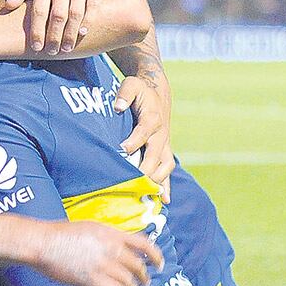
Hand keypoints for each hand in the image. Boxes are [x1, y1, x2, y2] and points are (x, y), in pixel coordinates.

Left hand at [6, 0, 104, 55]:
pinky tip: (82, 33)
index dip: (37, 30)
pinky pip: (93, 4)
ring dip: (71, 32)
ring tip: (66, 48)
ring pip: (76, 11)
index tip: (36, 47)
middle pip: (58, 13)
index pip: (39, 9)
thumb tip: (7, 6)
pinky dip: (89, 20)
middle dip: (54, 35)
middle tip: (52, 52)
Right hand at [34, 220, 163, 285]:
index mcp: (111, 233)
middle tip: (144, 281)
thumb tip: (119, 246)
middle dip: (144, 276)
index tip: (159, 263)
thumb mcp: (89, 227)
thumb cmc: (59, 234)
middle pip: (139, 265)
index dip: (156, 255)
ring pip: (131, 281)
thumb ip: (107, 236)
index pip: (143, 244)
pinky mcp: (95, 280)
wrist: (42, 242)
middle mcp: (111, 248)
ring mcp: (104, 264)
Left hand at [115, 75, 174, 202]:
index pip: (144, 132)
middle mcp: (161, 134)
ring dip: (158, 180)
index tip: (123, 150)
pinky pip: (167, 170)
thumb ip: (125, 94)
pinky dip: (167, 185)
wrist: (158, 93)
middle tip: (134, 182)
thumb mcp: (131, 85)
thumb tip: (118, 106)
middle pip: (156, 154)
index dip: (135, 142)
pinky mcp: (164, 151)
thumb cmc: (141, 90)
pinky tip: (164, 200)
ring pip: (165, 165)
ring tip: (149, 195)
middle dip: (146, 169)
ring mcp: (164, 144)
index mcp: (152, 118)